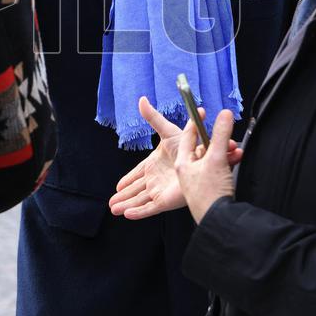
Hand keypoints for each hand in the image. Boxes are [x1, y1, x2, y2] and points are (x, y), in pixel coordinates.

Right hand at [109, 97, 240, 219]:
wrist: (204, 158)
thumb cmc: (189, 144)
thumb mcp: (167, 130)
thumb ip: (153, 118)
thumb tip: (142, 100)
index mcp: (156, 164)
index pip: (138, 174)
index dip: (128, 180)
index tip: (118, 186)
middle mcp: (157, 179)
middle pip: (136, 189)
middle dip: (124, 197)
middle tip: (111, 203)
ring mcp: (161, 190)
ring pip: (139, 199)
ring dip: (126, 205)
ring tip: (113, 210)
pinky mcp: (166, 200)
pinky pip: (149, 208)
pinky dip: (138, 212)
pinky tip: (127, 215)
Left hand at [175, 108, 237, 222]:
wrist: (219, 221)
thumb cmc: (210, 192)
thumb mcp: (216, 158)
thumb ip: (220, 135)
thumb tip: (225, 113)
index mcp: (183, 162)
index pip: (188, 136)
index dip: (196, 122)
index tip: (201, 111)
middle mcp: (189, 171)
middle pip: (203, 148)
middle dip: (218, 140)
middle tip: (230, 137)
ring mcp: (199, 181)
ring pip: (213, 159)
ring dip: (226, 152)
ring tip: (238, 150)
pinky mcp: (210, 190)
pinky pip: (219, 170)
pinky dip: (228, 163)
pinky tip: (237, 159)